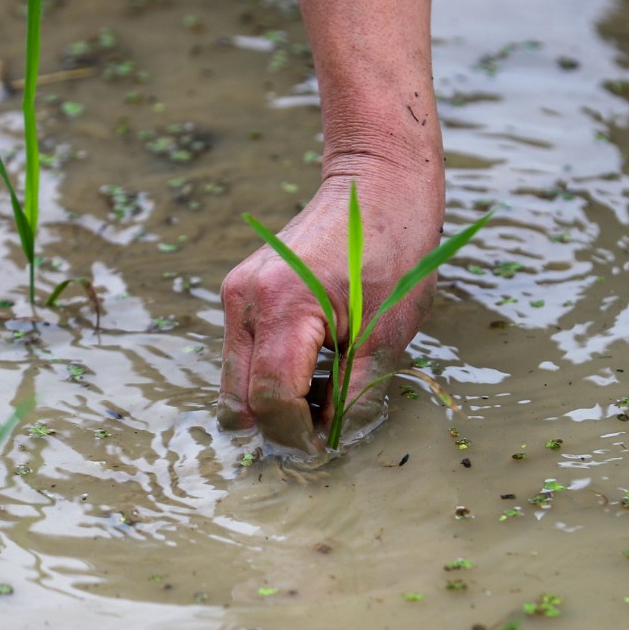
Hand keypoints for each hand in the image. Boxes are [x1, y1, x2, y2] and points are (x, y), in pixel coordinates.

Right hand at [217, 168, 443, 456]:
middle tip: (323, 429)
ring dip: (271, 401)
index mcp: (285, 306)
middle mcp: (247, 300)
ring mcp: (237, 293)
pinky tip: (313, 364)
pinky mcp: (240, 291)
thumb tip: (334, 437)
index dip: (297, 432)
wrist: (374, 185)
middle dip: (278, 424)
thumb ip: (357, 391)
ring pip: (234, 380)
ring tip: (324, 390)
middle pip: (239, 398)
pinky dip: (269, 373)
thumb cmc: (393, 251)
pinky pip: (243, 353)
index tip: (326, 444)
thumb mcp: (388, 332)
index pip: (271, 398)